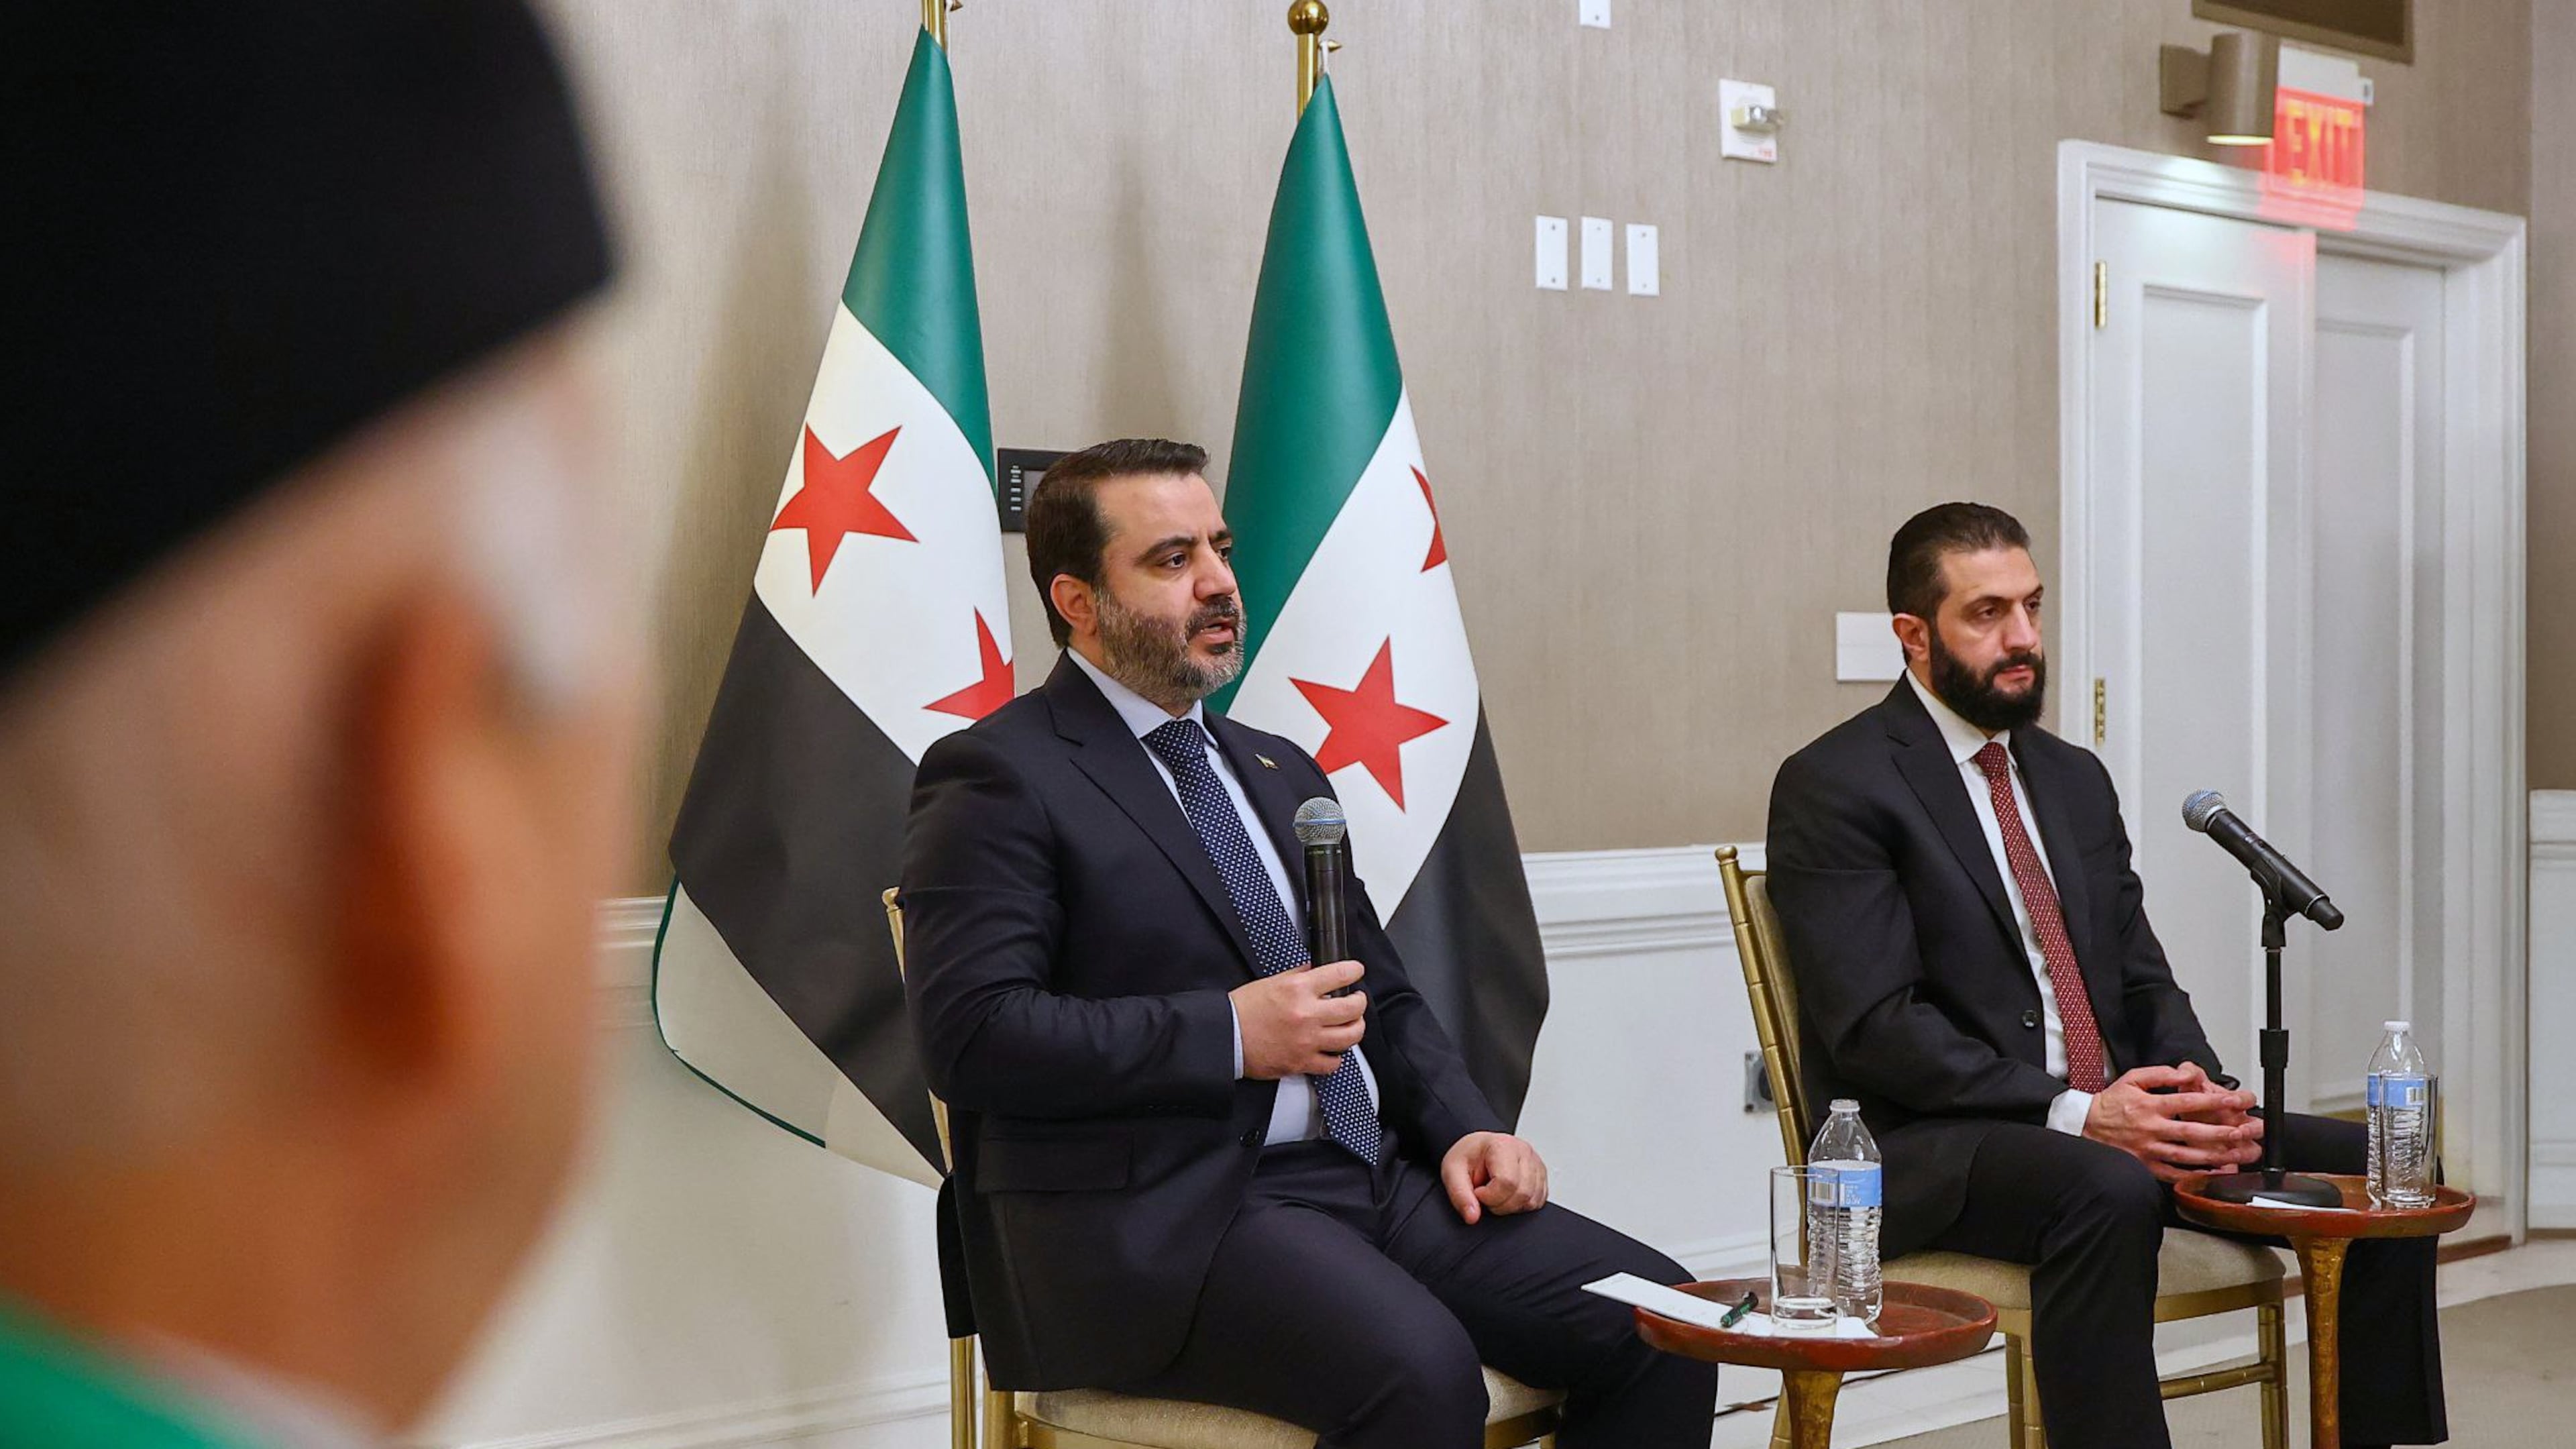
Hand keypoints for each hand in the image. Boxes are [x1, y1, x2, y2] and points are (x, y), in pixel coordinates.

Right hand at [1230, 960, 1366, 1078]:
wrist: (1226, 1037)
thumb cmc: (1242, 1010)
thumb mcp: (1271, 982)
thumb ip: (1299, 976)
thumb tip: (1317, 971)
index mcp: (1298, 989)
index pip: (1340, 974)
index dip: (1354, 970)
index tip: (1356, 971)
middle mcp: (1306, 1014)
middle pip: (1353, 1008)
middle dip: (1359, 1001)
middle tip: (1356, 1000)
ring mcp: (1307, 1041)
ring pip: (1350, 1036)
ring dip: (1354, 1028)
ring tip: (1350, 1024)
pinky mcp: (1302, 1062)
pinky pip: (1333, 1063)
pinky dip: (1336, 1056)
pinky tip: (1331, 1049)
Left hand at [1440, 1132, 1548, 1223]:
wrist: (1477, 1149)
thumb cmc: (1467, 1156)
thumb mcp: (1452, 1171)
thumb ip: (1459, 1195)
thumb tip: (1472, 1217)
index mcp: (1503, 1145)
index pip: (1507, 1182)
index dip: (1489, 1196)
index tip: (1477, 1192)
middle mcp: (1525, 1152)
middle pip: (1522, 1193)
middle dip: (1500, 1205)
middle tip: (1485, 1196)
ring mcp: (1536, 1164)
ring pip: (1532, 1200)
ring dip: (1511, 1206)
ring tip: (1495, 1194)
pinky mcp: (1542, 1177)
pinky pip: (1538, 1202)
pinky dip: (1521, 1206)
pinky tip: (1507, 1195)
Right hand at [2083, 1065, 2262, 1181]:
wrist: (2085, 1125)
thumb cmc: (2111, 1103)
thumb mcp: (2132, 1078)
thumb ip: (2160, 1074)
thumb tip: (2186, 1073)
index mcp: (2149, 1105)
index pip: (2186, 1102)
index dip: (2212, 1101)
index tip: (2234, 1101)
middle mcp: (2151, 1129)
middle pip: (2191, 1132)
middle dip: (2220, 1133)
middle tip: (2243, 1132)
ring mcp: (2149, 1150)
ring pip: (2186, 1155)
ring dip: (2213, 1156)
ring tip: (2236, 1154)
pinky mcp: (2146, 1166)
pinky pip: (2173, 1173)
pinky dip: (2194, 1175)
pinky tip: (2213, 1173)